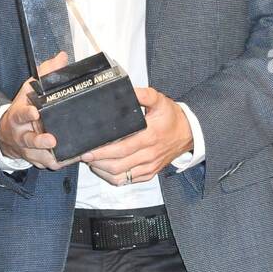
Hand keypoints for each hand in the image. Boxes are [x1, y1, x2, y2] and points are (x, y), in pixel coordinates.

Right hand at [0, 51, 76, 169]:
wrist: (8, 134)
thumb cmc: (24, 108)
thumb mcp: (30, 89)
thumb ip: (45, 74)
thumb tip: (62, 57)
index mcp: (19, 116)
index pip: (20, 114)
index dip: (27, 114)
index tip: (35, 112)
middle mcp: (22, 135)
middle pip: (29, 140)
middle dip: (40, 141)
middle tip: (52, 140)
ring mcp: (30, 150)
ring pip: (40, 157)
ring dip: (52, 157)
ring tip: (68, 155)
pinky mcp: (38, 160)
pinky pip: (49, 164)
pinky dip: (62, 162)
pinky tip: (75, 158)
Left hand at [79, 87, 193, 186]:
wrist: (188, 133)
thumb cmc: (171, 117)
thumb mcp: (160, 100)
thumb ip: (144, 94)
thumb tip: (127, 90)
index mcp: (150, 136)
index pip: (122, 148)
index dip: (102, 152)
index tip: (88, 150)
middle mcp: (149, 155)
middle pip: (118, 164)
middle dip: (97, 162)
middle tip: (84, 155)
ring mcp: (149, 166)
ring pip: (120, 176)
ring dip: (103, 171)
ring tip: (92, 162)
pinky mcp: (149, 173)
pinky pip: (127, 181)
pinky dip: (112, 177)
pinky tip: (104, 169)